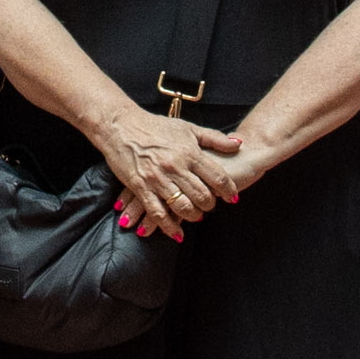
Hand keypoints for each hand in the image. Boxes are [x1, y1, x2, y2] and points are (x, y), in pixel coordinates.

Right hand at [101, 106, 231, 232]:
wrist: (121, 126)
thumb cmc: (155, 126)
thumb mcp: (187, 128)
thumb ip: (214, 138)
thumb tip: (238, 144)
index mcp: (189, 152)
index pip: (217, 176)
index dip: (228, 190)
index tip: (232, 197)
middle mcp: (176, 167)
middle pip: (202, 195)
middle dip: (210, 205)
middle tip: (211, 205)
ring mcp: (158, 179)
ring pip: (183, 207)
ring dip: (193, 215)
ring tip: (196, 215)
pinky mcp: (141, 188)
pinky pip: (158, 213)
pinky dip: (169, 226)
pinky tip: (177, 233)